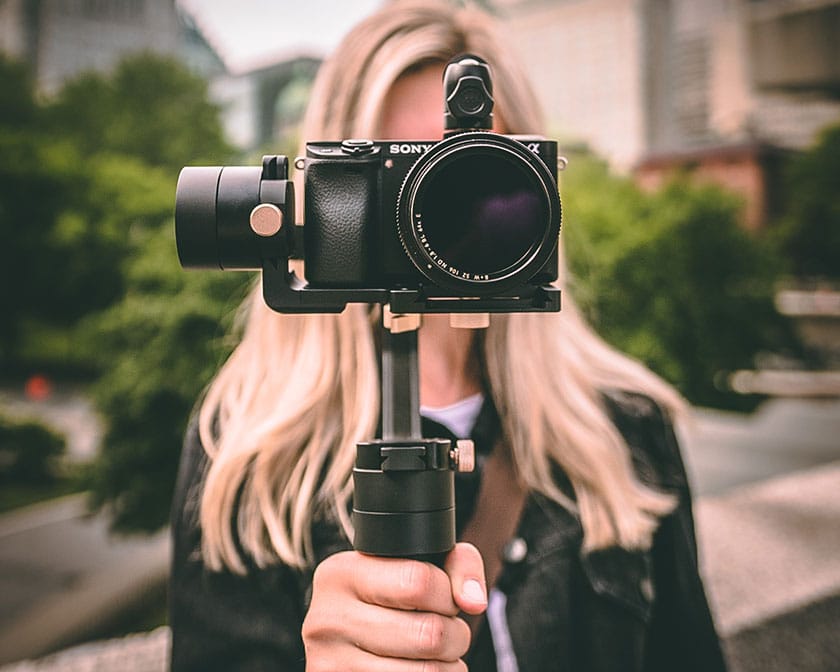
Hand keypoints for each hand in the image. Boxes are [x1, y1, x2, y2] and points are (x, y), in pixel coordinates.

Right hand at [302, 543, 486, 670]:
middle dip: (455, 635)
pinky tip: (418, 669)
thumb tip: (474, 602)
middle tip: (446, 631)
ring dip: (447, 666)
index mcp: (342, 574)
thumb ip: (457, 565)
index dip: (447, 595)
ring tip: (435, 653)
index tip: (444, 600)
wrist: (341, 635)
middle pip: (429, 633)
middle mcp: (328, 618)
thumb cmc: (386, 596)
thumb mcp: (411, 564)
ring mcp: (331, 664)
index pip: (419, 583)